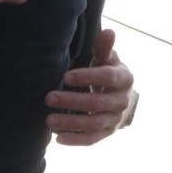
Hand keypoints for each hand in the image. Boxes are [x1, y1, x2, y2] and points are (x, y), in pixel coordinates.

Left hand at [45, 29, 136, 145]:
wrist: (119, 98)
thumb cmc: (107, 73)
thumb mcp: (107, 59)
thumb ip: (104, 48)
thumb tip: (108, 32)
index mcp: (124, 79)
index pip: (108, 78)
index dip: (87, 77)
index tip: (65, 76)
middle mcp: (122, 101)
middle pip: (97, 103)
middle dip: (72, 101)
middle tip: (48, 98)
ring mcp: (115, 119)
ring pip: (93, 123)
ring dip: (70, 123)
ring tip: (48, 120)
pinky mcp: (106, 133)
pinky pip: (91, 140)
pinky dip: (75, 140)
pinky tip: (57, 138)